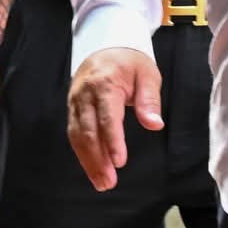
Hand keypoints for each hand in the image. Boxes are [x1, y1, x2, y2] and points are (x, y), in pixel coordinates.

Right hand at [67, 47, 164, 191]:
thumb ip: (150, 100)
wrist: (104, 46)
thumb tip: (154, 124)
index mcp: (105, 84)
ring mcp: (76, 101)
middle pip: (87, 131)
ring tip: (101, 182)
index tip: (120, 161)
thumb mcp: (148, 75)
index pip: (107, 117)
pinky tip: (92, 168)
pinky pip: (73, 133)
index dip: (112, 141)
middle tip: (109, 182)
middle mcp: (85, 94)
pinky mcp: (72, 108)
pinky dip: (82, 153)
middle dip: (97, 159)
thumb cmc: (130, 63)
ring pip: (77, 135)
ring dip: (88, 161)